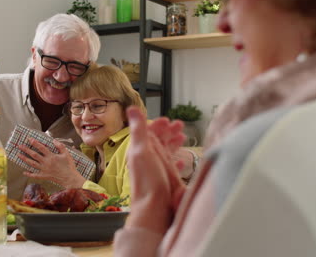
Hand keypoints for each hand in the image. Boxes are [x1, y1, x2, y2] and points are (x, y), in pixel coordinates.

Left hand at [18, 138, 85, 187]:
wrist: (69, 178)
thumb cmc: (69, 166)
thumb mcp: (67, 154)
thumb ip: (60, 146)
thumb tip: (54, 140)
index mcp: (51, 156)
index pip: (41, 148)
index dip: (35, 143)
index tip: (29, 139)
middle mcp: (46, 162)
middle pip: (34, 155)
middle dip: (26, 150)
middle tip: (20, 146)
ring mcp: (44, 170)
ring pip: (32, 164)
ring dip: (24, 159)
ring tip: (18, 155)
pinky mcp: (44, 176)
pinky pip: (35, 175)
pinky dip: (29, 174)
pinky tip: (24, 172)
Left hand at [125, 106, 185, 234]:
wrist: (154, 206)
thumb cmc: (148, 179)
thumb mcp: (142, 150)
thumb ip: (139, 129)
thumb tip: (132, 109)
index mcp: (141, 149)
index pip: (148, 132)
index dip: (157, 125)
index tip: (168, 119)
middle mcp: (149, 158)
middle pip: (159, 140)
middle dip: (169, 131)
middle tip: (180, 124)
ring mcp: (159, 168)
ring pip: (167, 151)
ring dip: (174, 142)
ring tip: (183, 136)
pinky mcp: (168, 179)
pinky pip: (173, 166)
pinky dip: (178, 161)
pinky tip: (182, 161)